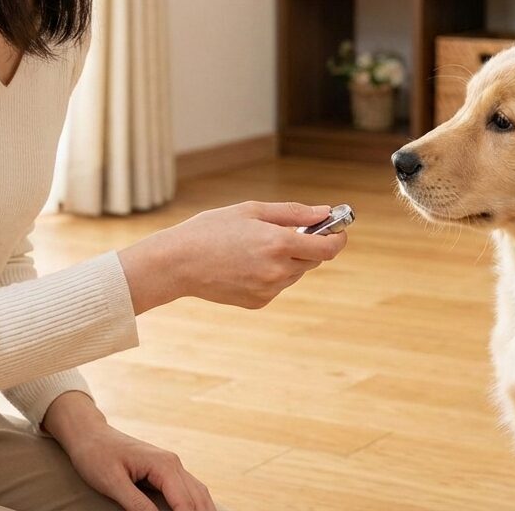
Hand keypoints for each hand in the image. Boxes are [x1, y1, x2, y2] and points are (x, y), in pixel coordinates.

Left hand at [45, 392, 213, 510]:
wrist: (89, 434)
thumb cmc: (97, 455)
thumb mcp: (113, 483)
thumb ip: (136, 504)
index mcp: (163, 465)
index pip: (185, 503)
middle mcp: (173, 463)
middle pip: (198, 498)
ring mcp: (171, 465)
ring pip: (198, 492)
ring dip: (204, 510)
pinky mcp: (165, 470)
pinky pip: (189, 488)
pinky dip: (196, 503)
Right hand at [118, 201, 347, 311]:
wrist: (177, 263)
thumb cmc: (211, 230)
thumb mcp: (252, 210)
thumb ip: (294, 213)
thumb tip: (325, 213)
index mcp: (279, 244)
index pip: (328, 248)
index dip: (337, 238)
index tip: (337, 230)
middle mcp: (278, 271)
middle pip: (313, 260)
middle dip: (308, 245)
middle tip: (288, 232)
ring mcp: (268, 290)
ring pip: (295, 273)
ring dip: (289, 260)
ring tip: (257, 247)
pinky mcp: (258, 302)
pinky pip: (277, 285)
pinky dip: (272, 274)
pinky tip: (246, 263)